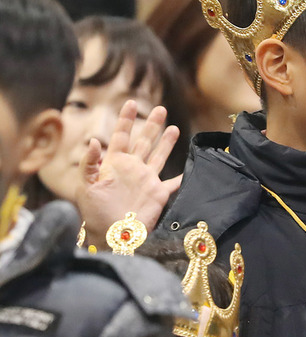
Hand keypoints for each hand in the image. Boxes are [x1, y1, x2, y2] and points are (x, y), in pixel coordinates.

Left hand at [76, 101, 182, 247]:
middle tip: (160, 108)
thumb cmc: (94, 211)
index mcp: (114, 163)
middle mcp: (132, 168)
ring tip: (174, 127)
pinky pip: (172, 184)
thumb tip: (94, 141)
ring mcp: (146, 180)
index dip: (125, 119)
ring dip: (166, 142)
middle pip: (144, 141)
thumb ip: (89, 163)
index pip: (121, 135)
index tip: (130, 103)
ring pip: (159, 156)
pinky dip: (181, 178)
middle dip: (151, 124)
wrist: (110, 233)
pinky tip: (189, 171)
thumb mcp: (86, 184)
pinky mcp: (158, 194)